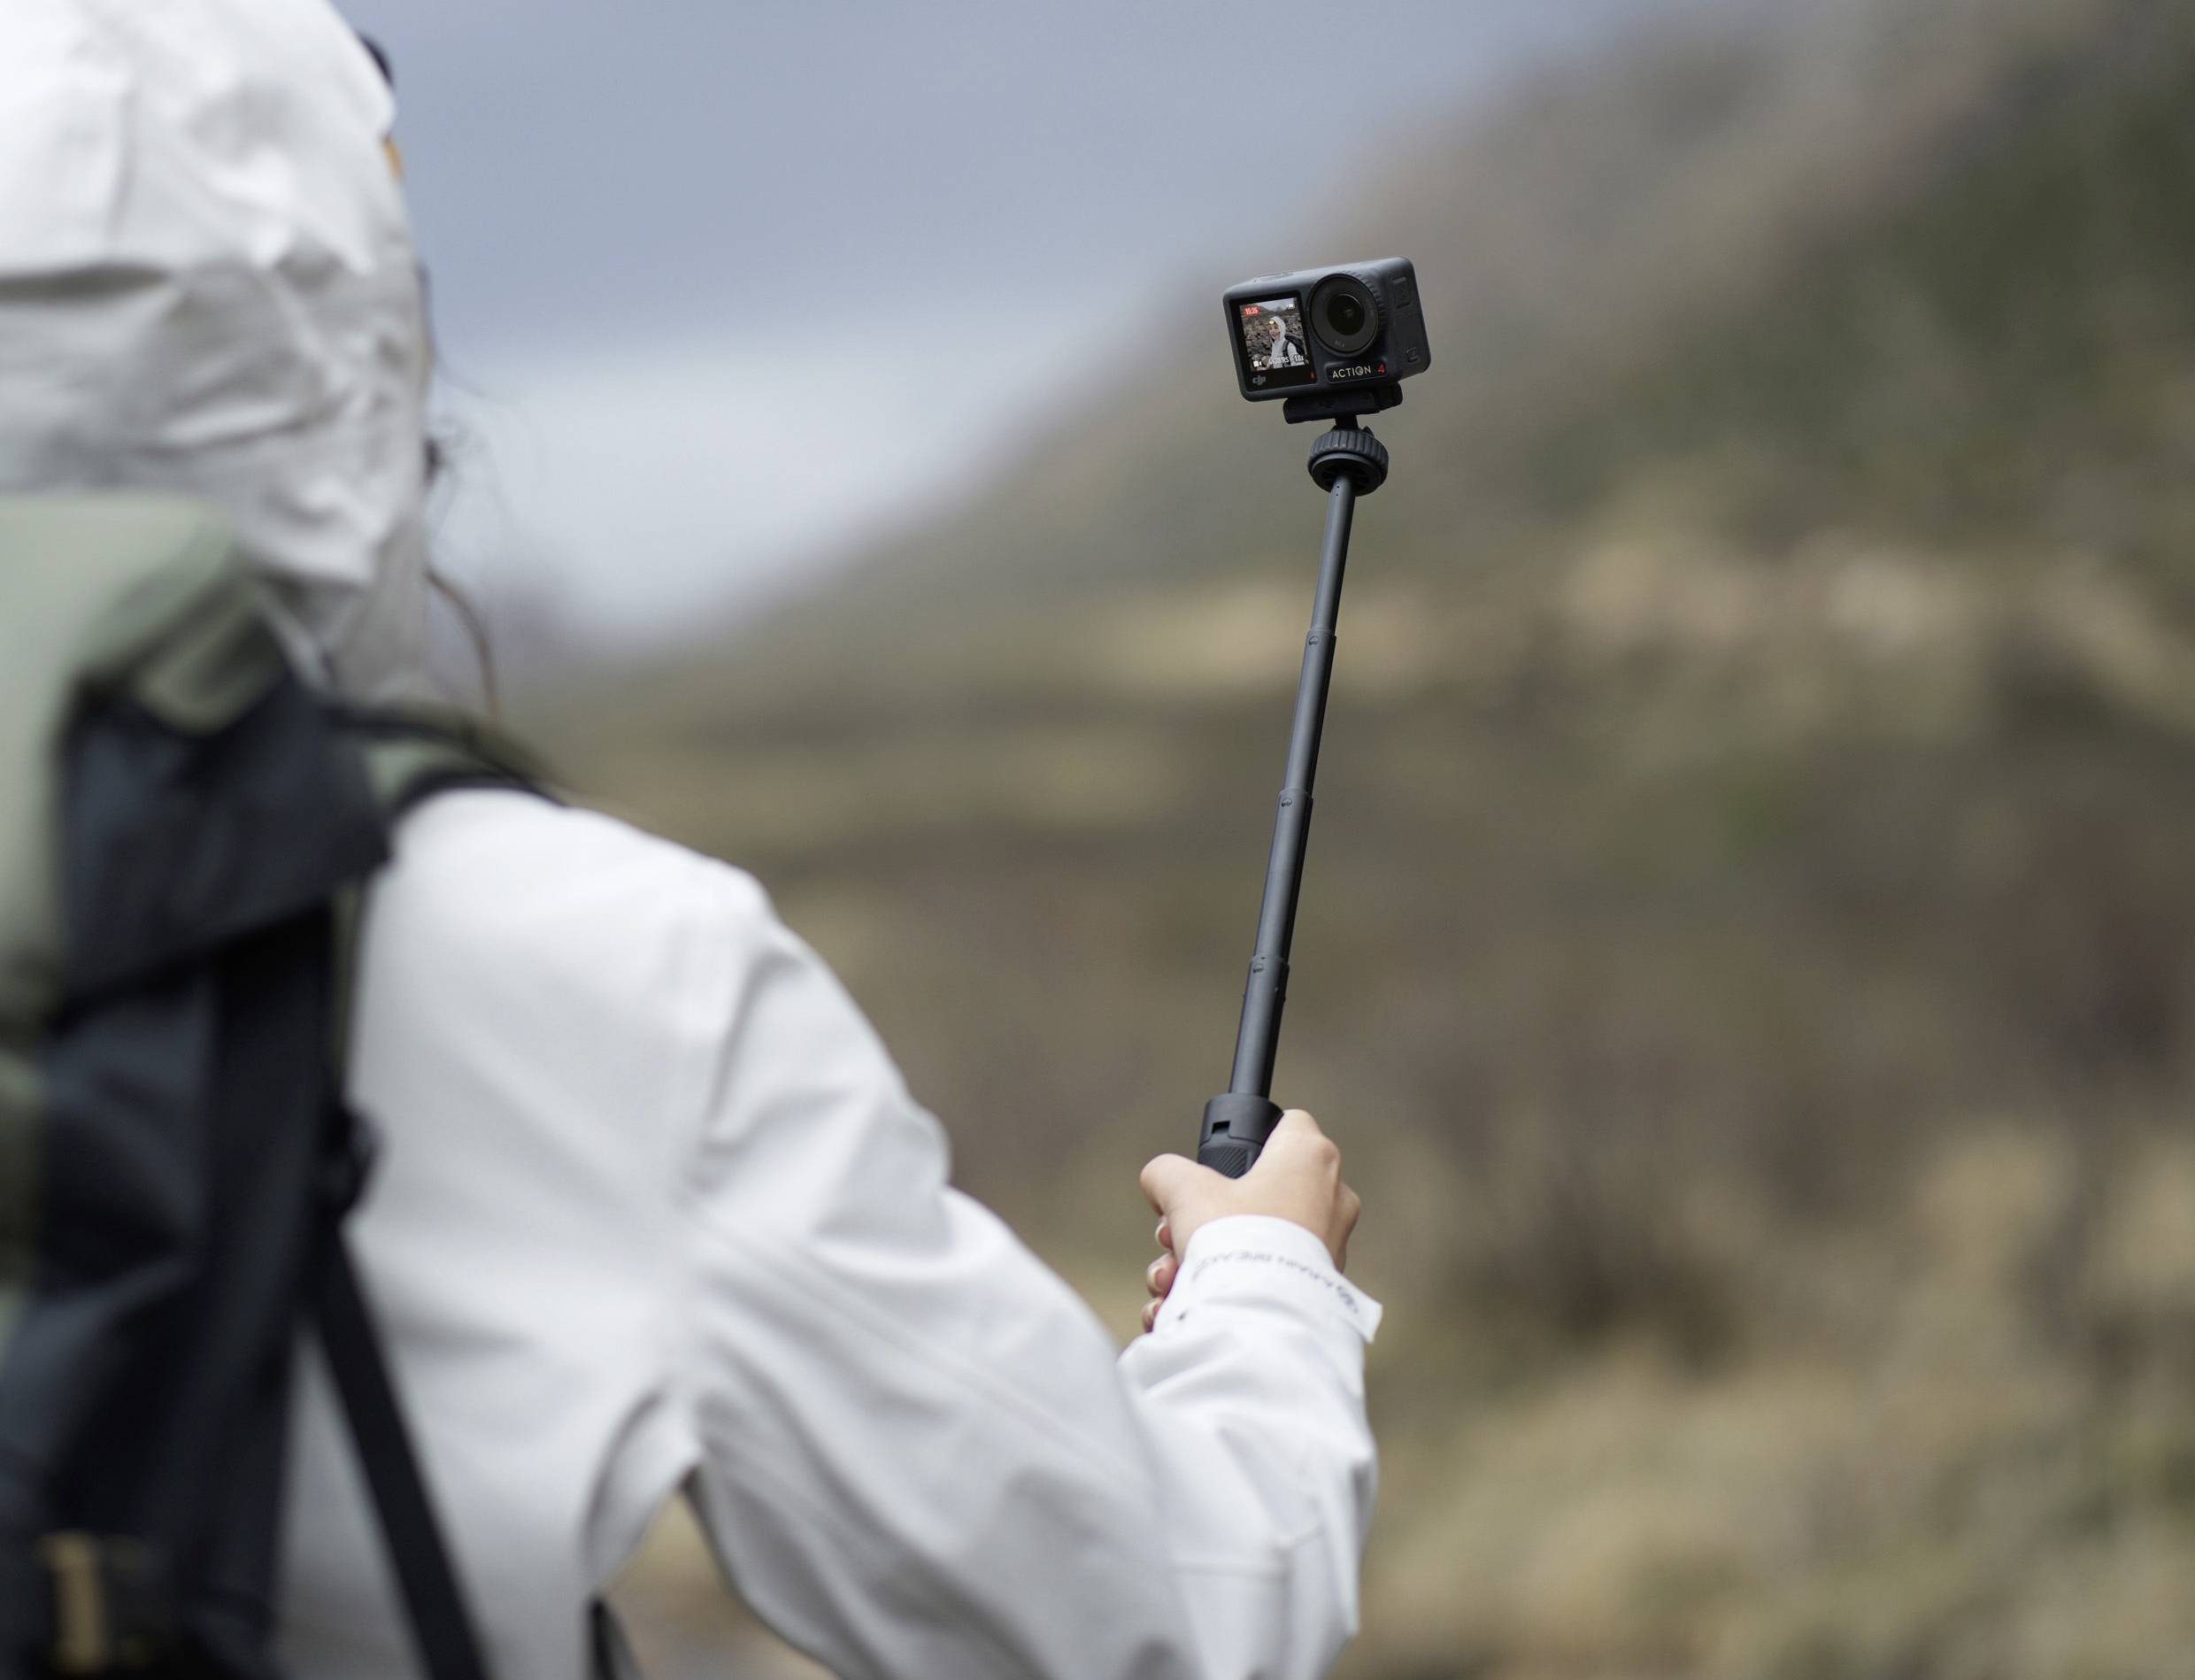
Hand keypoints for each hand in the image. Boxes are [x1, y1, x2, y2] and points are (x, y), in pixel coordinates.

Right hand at [1138, 1110, 1360, 1331]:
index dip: (1249, 1139)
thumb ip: (1166, 1172)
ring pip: (1257, 1242)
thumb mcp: (1183, 1190)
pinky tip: (1184, 1306)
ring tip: (1172, 1279)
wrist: (1261, 1319)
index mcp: (1310, 1158)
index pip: (1287, 1126)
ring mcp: (1331, 1247)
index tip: (1217, 1167)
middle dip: (1207, 1218)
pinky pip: (1266, 1281)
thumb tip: (1160, 1182)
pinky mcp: (1322, 1290)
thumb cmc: (1233, 1241)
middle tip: (1176, 1234)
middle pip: (1260, 1193)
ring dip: (1206, 1259)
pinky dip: (1228, 1290)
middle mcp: (1332, 1198)